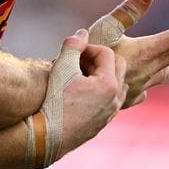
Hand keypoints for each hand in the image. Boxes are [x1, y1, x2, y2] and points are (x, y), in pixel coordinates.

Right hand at [30, 29, 127, 166]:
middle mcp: (116, 98)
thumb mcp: (62, 68)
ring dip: (103, 74)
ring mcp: (112, 111)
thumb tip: (82, 32)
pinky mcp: (105, 121)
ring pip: (117, 83)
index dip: (89, 48)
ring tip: (80, 75)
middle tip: (79, 62)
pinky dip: (102, 89)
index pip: (107, 53)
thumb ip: (73, 46)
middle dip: (100, 59)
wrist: (49, 136)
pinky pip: (112, 98)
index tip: (74, 52)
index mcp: (109, 84)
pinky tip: (81, 91)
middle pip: (118, 66)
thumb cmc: (55, 101)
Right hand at [89, 0, 168, 107]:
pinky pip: (149, 87)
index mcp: (144, 53)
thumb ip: (128, 11)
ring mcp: (138, 88)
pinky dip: (157, 78)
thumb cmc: (81, 59)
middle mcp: (146, 71)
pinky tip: (153, 82)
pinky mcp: (127, 99)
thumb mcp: (104, 29)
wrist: (69, 98)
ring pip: (166, 72)